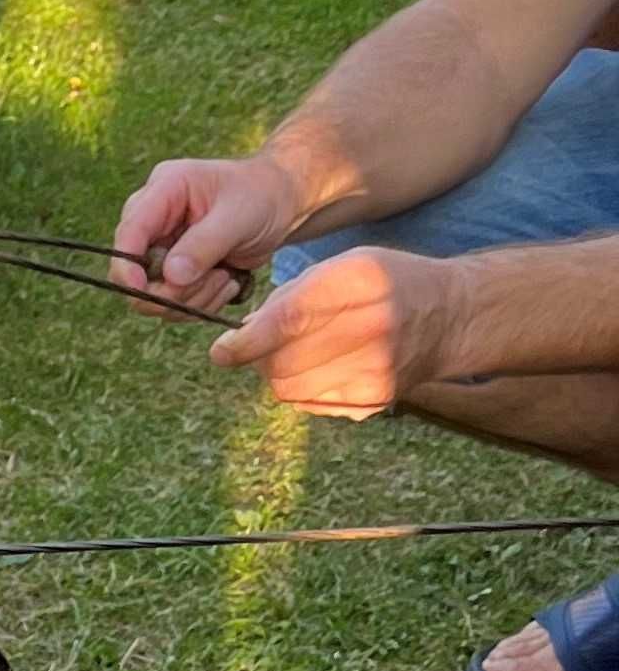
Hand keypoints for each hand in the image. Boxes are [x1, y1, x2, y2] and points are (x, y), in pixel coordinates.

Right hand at [110, 152, 306, 315]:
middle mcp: (154, 221)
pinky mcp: (172, 272)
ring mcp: (161, 249)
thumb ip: (203, 244)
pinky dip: (200, 303)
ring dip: (193, 298)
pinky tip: (226, 281)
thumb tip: (170, 276)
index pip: (128, 233)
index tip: (142, 290)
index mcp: (164, 191)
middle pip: (134, 273)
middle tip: (217, 278)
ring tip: (227, 276)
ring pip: (154, 296)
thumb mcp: (239, 215)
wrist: (280, 203)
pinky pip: (172, 304)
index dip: (127, 266)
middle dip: (174, 289)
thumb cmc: (262, 195)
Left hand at [210, 248, 462, 418]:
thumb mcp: (344, 266)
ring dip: (278, 375)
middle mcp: (371, 327)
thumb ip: (291, 295)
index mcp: (360, 283)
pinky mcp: (373, 400)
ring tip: (296, 354)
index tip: (221, 351)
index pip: (289, 320)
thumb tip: (240, 335)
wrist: (449, 316)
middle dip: (260, 358)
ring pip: (290, 389)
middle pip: (282, 363)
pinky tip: (323, 368)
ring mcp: (374, 370)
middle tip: (263, 346)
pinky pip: (311, 403)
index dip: (247, 341)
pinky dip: (303, 388)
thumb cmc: (386, 283)